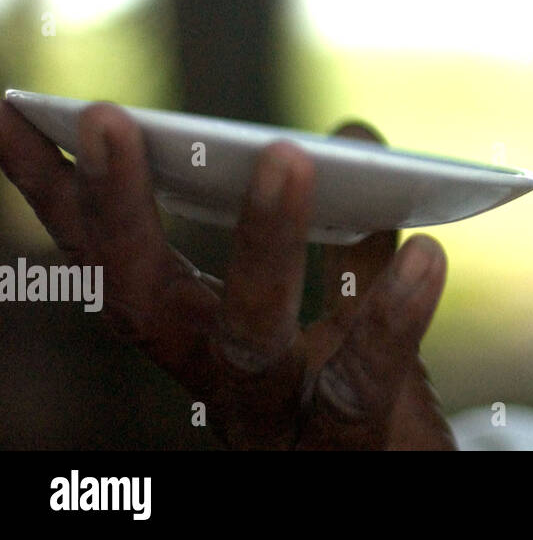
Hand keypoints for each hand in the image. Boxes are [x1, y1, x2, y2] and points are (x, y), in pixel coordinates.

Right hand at [0, 98, 456, 449]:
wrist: (402, 487)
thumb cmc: (361, 403)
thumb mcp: (347, 311)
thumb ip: (350, 233)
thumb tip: (354, 134)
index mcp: (199, 338)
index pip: (113, 259)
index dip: (61, 192)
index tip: (15, 111)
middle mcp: (214, 381)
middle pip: (143, 298)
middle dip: (116, 208)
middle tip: (104, 117)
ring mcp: (273, 423)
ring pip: (248, 340)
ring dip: (261, 243)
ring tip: (286, 154)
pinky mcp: (346, 446)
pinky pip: (363, 384)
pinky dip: (393, 318)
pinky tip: (426, 253)